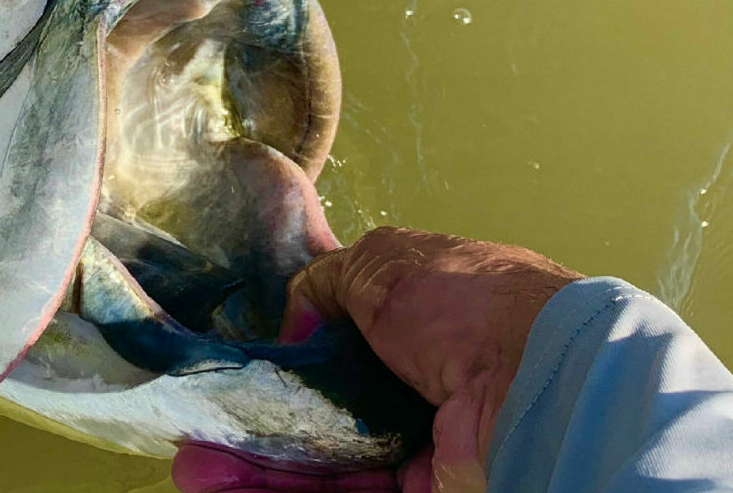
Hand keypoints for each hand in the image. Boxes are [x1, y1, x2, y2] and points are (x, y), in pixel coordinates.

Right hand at [171, 227, 582, 492]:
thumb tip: (293, 320)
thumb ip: (329, 283)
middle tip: (201, 430)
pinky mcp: (418, 492)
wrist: (539, 384)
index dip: (289, 355)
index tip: (239, 365)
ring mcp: (418, 447)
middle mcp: (421, 386)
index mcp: (424, 320)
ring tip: (193, 468)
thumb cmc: (466, 304)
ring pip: (323, 462)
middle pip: (324, 411)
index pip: (343, 341)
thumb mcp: (385, 262)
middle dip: (258, 422)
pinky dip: (275, 492)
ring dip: (254, 463)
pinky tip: (221, 484)